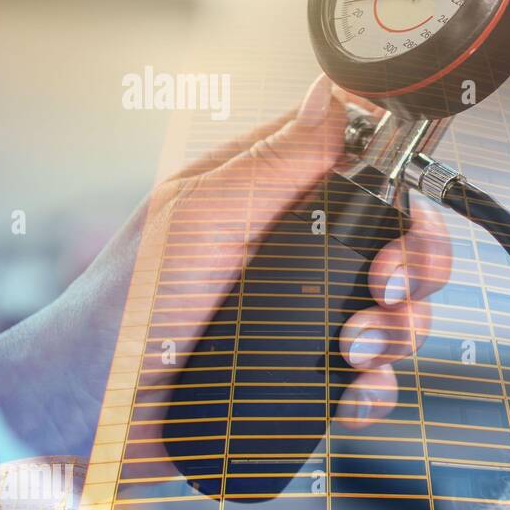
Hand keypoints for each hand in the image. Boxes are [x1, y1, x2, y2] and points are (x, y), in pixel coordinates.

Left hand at [0, 75, 450, 456]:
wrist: (95, 413)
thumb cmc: (123, 310)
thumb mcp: (201, 219)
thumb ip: (274, 161)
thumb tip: (331, 96)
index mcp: (274, 198)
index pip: (366, 167)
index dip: (401, 184)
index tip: (400, 215)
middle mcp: (301, 253)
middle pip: (401, 241)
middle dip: (413, 265)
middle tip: (384, 287)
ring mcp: (309, 314)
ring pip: (400, 309)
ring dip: (394, 331)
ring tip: (350, 351)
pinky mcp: (312, 372)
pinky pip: (376, 377)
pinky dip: (377, 387)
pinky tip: (352, 390)